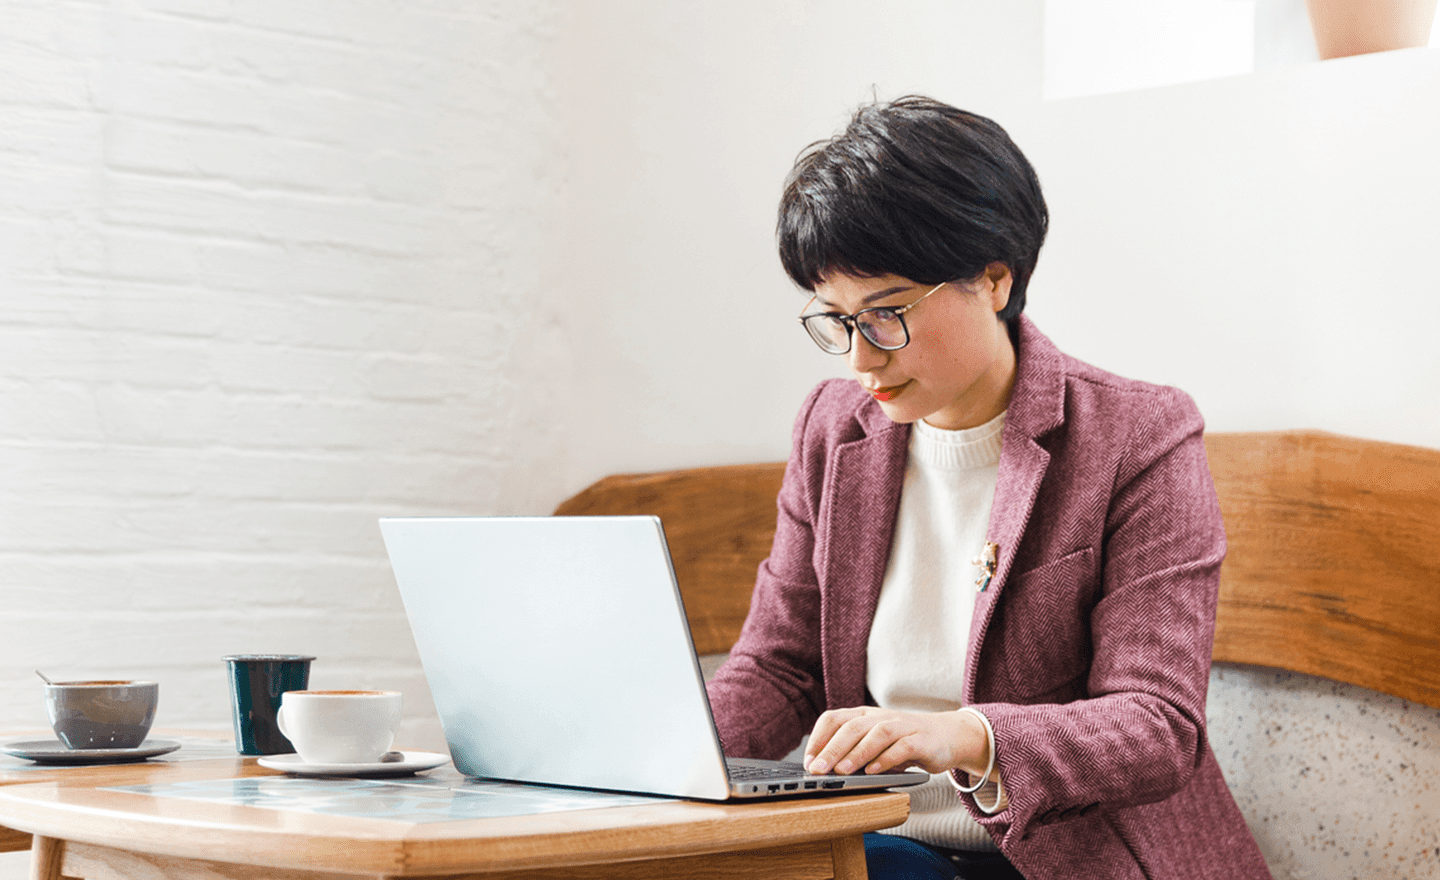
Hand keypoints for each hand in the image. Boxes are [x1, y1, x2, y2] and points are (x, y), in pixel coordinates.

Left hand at [803, 706, 989, 776]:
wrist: (946, 736)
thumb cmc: (903, 742)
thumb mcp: (874, 743)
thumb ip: (853, 752)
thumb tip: (823, 771)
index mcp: (864, 715)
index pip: (834, 718)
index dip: (819, 738)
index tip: (807, 761)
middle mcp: (880, 717)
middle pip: (852, 727)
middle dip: (832, 749)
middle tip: (817, 770)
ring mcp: (902, 726)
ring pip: (876, 734)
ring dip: (857, 753)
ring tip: (841, 771)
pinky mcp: (922, 740)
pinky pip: (903, 747)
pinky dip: (887, 759)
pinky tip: (874, 771)